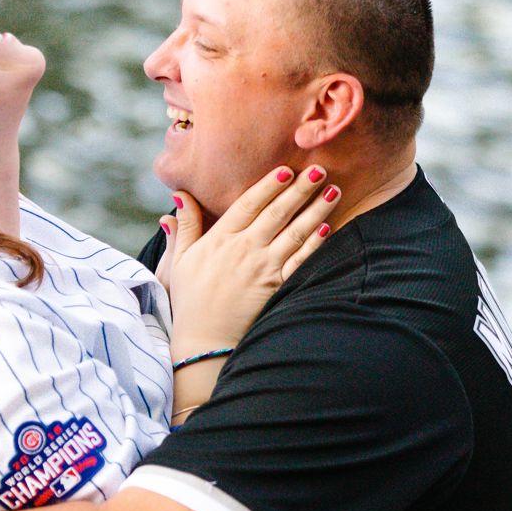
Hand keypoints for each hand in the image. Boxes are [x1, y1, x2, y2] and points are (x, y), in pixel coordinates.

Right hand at [161, 164, 336, 355]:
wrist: (204, 341)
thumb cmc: (190, 300)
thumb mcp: (178, 260)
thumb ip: (184, 226)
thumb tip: (179, 195)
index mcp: (219, 239)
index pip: (248, 204)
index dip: (268, 185)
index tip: (285, 169)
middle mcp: (244, 249)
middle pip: (277, 212)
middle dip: (299, 189)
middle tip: (318, 170)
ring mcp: (263, 268)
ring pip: (295, 232)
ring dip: (315, 210)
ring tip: (332, 192)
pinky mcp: (276, 287)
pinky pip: (301, 261)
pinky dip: (315, 244)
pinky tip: (327, 228)